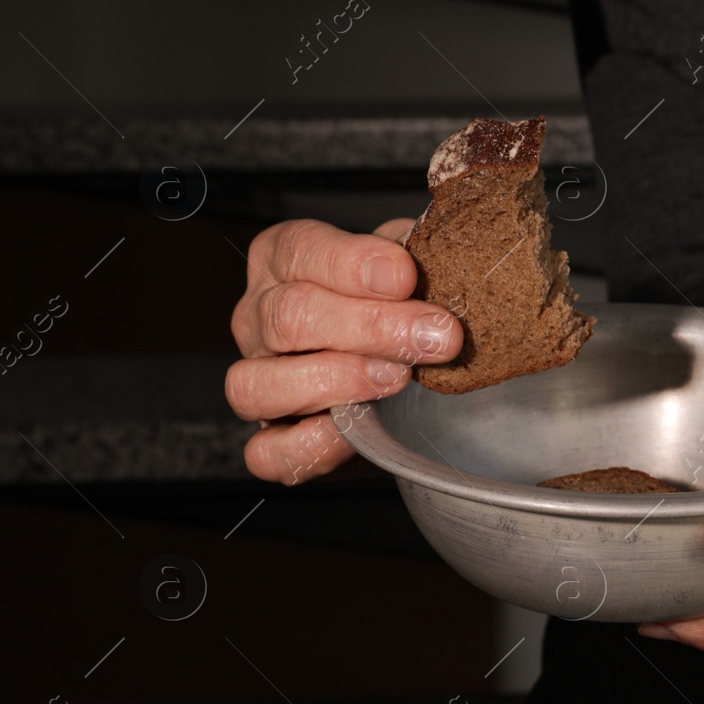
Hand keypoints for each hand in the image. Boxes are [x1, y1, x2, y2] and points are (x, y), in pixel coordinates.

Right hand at [226, 217, 462, 483]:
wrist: (409, 383)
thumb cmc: (402, 310)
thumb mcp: (411, 269)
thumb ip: (419, 255)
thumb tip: (446, 252)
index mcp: (284, 261)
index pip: (300, 250)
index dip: (352, 264)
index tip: (406, 278)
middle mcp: (258, 317)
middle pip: (289, 316)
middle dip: (370, 327)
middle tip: (433, 337)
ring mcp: (256, 380)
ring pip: (258, 383)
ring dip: (338, 381)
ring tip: (398, 377)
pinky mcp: (271, 440)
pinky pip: (266, 452)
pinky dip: (311, 445)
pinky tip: (356, 431)